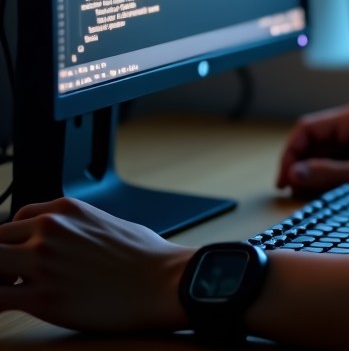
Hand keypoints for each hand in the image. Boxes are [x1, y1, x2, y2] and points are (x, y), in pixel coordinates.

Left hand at [0, 197, 191, 331]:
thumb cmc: (146, 256)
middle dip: (0, 261)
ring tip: (10, 292)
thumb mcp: (108, 224)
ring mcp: (43, 263)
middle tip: (10, 278)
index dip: (11, 242)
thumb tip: (68, 244)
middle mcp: (49, 230)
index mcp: (66, 209)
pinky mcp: (42, 297)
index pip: (15, 220)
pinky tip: (6, 308)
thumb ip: (77, 229)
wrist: (162, 280)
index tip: (15, 257)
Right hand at [276, 99, 348, 196]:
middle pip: (314, 140)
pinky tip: (333, 191)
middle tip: (295, 193)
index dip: (290, 154)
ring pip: (327, 151)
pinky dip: (333, 173)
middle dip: (301, 165)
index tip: (284, 182)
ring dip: (317, 171)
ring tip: (313, 196)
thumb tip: (294, 174)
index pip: (306, 129)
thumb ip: (330, 174)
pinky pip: (342, 157)